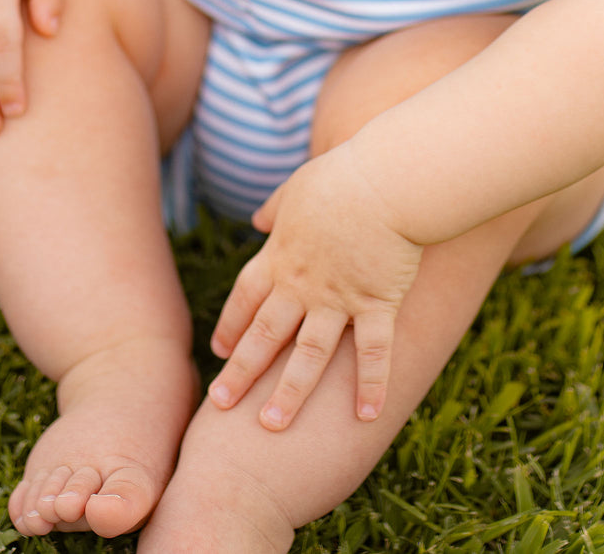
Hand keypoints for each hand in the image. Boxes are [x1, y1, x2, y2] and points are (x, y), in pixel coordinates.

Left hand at [207, 142, 422, 430]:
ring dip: (289, 392)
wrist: (383, 179)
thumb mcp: (296, 188)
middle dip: (241, 370)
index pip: (246, 297)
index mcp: (281, 254)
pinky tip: (367, 415)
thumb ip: (275, 208)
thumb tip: (257, 217)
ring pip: (308, 355)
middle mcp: (302, 284)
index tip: (219, 350)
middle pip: (265, 334)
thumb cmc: (341, 177)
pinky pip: (373, 351)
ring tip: (272, 425)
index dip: (231, 324)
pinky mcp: (376, 302)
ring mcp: (339, 298)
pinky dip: (371, 384)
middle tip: (219, 403)